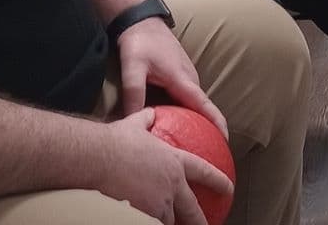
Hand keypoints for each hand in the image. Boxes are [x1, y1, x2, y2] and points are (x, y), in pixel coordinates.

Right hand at [99, 109, 233, 224]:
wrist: (99, 158)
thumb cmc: (115, 141)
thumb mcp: (136, 125)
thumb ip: (147, 120)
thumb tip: (150, 113)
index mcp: (174, 162)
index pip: (204, 172)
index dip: (218, 181)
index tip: (228, 188)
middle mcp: (172, 184)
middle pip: (192, 208)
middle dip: (200, 220)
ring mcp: (160, 201)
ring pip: (170, 220)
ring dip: (170, 223)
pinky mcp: (145, 214)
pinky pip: (152, 224)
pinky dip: (152, 224)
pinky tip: (148, 224)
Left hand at [114, 20, 228, 136]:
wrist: (141, 21)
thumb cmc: (139, 43)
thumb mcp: (133, 69)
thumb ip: (134, 95)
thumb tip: (132, 122)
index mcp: (182, 80)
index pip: (204, 106)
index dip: (216, 124)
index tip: (224, 142)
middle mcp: (190, 79)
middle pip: (201, 109)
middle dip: (205, 129)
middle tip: (201, 153)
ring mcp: (187, 76)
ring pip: (193, 103)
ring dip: (194, 120)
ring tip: (189, 144)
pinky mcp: (181, 75)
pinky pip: (187, 97)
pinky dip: (185, 111)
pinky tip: (174, 123)